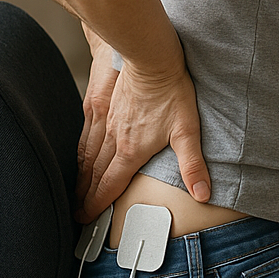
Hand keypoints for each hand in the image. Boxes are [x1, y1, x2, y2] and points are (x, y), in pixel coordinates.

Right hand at [75, 29, 210, 222]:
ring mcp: (105, 121)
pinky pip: (86, 136)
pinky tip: (81, 155)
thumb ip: (192, 164)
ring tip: (76, 191)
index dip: (97, 205)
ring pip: (87, 156)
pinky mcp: (100, 105)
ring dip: (81, 177)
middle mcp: (113, 140)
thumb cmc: (171, 91)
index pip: (110, 185)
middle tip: (77, 214)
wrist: (150, 57)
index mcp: (131, 150)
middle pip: (95, 174)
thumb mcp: (187, 130)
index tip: (85, 220)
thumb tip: (202, 193)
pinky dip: (80, 153)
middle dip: (85, 196)